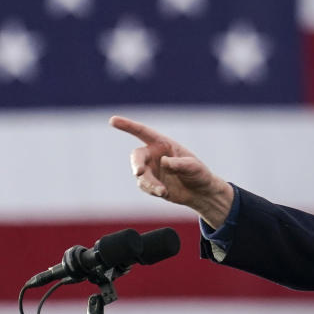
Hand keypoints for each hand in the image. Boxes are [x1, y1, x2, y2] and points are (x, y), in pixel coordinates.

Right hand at [109, 115, 233, 228]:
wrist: (200, 193)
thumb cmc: (199, 174)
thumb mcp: (193, 167)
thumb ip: (178, 163)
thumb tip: (163, 162)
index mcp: (163, 143)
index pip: (142, 132)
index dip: (127, 126)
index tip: (112, 120)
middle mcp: (154, 154)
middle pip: (137, 156)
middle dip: (136, 164)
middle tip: (138, 172)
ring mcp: (150, 169)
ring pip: (140, 175)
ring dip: (149, 182)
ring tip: (162, 191)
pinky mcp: (150, 183)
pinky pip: (144, 186)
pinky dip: (151, 190)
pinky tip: (164, 193)